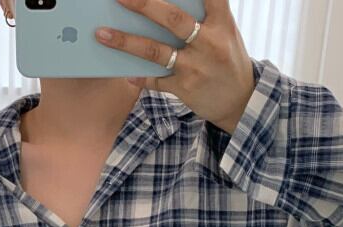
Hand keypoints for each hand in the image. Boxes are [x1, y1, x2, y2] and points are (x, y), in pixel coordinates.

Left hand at [95, 0, 255, 135]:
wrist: (240, 101)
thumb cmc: (226, 60)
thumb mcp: (225, 33)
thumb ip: (202, 18)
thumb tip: (160, 8)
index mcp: (222, 23)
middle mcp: (209, 43)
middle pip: (172, 19)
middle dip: (144, 4)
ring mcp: (195, 67)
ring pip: (156, 52)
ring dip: (126, 42)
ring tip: (102, 34)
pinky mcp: (185, 88)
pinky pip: (155, 80)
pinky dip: (139, 77)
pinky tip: (125, 73)